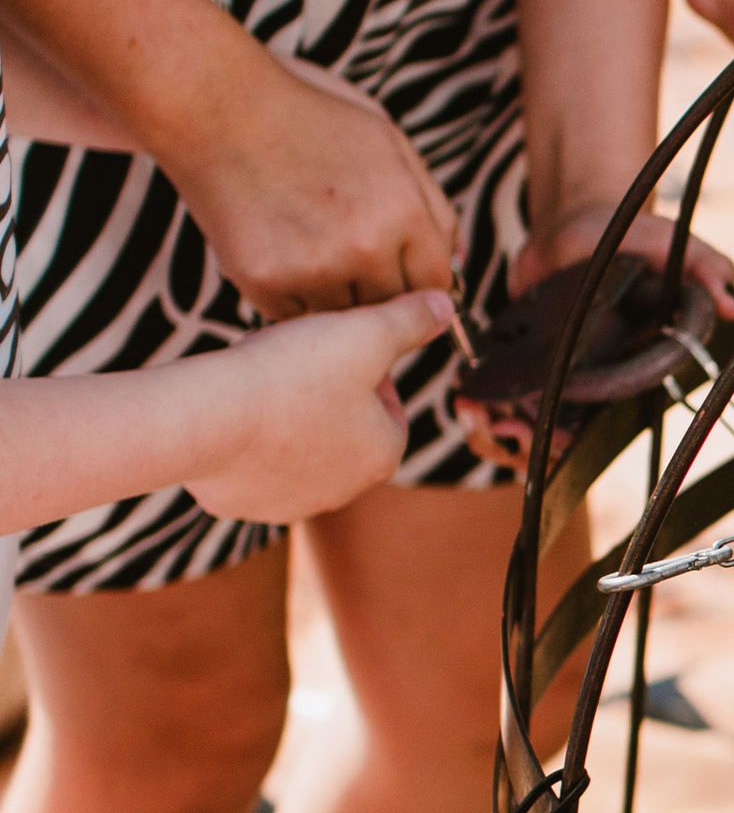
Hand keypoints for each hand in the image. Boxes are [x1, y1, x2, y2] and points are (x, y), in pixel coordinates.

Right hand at [160, 48, 456, 319]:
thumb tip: (457, 261)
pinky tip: (281, 253)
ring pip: (344, 320)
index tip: (401, 280)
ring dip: (334, 298)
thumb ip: (432, 204)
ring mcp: (315, 269)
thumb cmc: (306, 116)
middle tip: (348, 259)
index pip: (436, 286)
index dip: (421, 287)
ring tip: (310, 248)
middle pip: (392, 310)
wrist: (217, 107)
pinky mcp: (266, 283)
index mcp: (405, 211)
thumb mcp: (389, 141)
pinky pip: (296, 318)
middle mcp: (366, 247)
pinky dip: (293, 298)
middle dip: (378, 292)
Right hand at [184, 292, 456, 520]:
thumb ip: (410, 319)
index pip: (388, 407)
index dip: (366, 370)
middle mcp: (343, 492)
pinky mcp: (241, 504)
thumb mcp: (366, 333)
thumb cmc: (293, 374)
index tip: (338, 347)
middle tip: (297, 359)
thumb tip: (446, 307)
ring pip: (295, 450)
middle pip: (342, 431)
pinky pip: (249, 467)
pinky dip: (245, 441)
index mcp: (383, 455)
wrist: (207, 416)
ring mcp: (288, 504)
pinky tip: (231, 410)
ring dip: (286, 418)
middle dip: (326, 395)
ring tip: (262, 381)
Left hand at [458, 208, 733, 469]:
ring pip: (531, 424)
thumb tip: (731, 303)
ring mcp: (561, 369)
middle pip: (565, 435)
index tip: (551, 439)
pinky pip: (505, 398)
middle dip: (533, 445)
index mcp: (632, 365)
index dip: (576, 440)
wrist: (577, 218)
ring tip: (480, 420)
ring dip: (503, 433)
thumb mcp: (667, 244)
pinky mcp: (527, 357)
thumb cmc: (629, 233)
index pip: (608, 418)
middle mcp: (598, 375)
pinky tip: (468, 404)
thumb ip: (703, 267)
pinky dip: (484, 408)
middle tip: (503, 431)